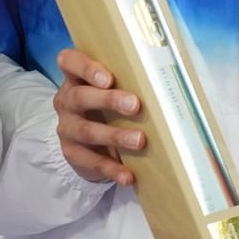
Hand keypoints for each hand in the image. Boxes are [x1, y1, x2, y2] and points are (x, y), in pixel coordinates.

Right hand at [52, 48, 143, 186]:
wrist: (89, 143)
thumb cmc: (108, 108)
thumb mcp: (113, 91)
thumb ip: (129, 83)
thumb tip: (172, 82)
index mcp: (75, 78)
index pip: (70, 62)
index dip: (86, 68)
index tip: (108, 78)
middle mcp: (67, 101)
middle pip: (81, 97)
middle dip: (108, 100)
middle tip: (135, 105)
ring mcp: (67, 128)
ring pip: (87, 131)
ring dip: (115, 135)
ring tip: (139, 140)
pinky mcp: (72, 154)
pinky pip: (92, 162)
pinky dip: (112, 169)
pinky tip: (128, 175)